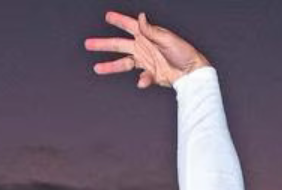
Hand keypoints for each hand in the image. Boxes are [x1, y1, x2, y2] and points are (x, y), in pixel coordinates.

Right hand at [84, 10, 210, 89]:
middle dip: (103, 44)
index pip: (128, 25)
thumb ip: (151, 30)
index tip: (107, 16)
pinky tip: (142, 82)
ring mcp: (145, 62)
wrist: (193, 72)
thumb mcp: (166, 39)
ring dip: (110, 65)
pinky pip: (142, 78)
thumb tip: (140, 17)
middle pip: (118, 45)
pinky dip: (142, 80)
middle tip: (88, 44)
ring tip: (97, 68)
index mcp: (146, 35)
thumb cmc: (183, 52)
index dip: (117, 20)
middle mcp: (143, 47)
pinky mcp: (151, 75)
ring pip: (123, 63)